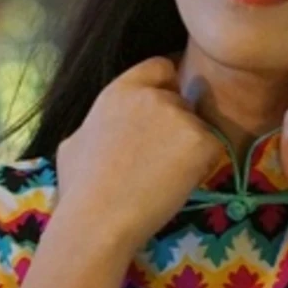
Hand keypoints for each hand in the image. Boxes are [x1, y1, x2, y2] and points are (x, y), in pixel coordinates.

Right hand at [56, 56, 223, 250]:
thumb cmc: (80, 189)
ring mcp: (179, 115)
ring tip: (164, 177)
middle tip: (159, 158)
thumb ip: (98, 123)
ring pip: (197, 126)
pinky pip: (212, 149)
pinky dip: (202, 166)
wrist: (97, 221)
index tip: (163, 111)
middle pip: (181, 101)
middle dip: (176, 125)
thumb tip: (99, 128)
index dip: (165, 86)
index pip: (160, 67)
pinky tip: (178, 185)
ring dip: (188, 147)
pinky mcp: (201, 139)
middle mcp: (153, 95)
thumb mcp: (75, 142)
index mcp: (121, 90)